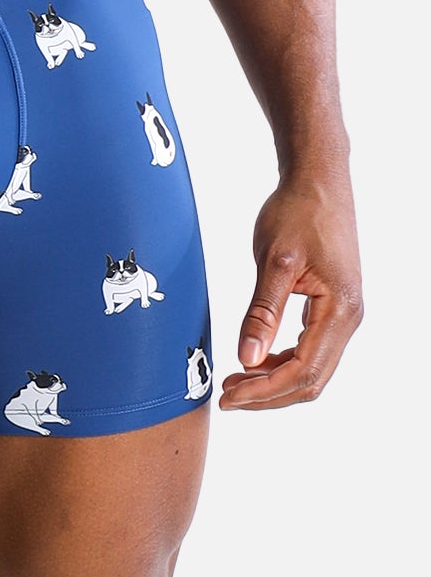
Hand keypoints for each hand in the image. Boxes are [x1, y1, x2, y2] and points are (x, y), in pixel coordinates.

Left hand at [220, 169, 361, 409]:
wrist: (318, 180)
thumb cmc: (297, 211)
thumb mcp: (274, 260)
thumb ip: (262, 312)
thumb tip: (247, 359)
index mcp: (339, 309)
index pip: (304, 370)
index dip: (265, 391)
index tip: (229, 396)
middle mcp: (349, 318)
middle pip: (312, 379)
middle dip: (268, 394)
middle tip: (227, 395)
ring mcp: (344, 313)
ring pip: (312, 367)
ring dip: (275, 380)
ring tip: (235, 380)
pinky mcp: (333, 306)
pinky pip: (311, 348)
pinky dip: (283, 361)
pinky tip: (256, 359)